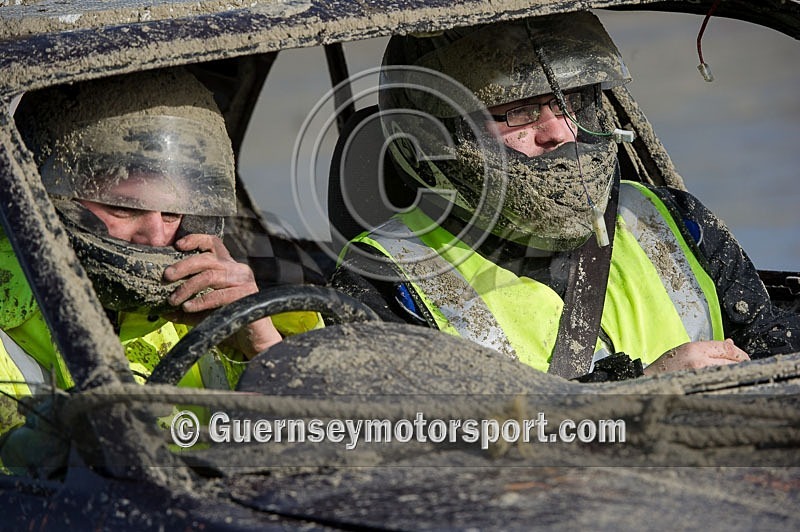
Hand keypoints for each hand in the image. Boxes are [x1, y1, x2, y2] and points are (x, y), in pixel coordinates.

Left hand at [163, 233, 281, 357]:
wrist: (253, 338)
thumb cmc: (227, 320)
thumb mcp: (202, 310)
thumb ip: (185, 306)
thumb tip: (161, 309)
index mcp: (228, 266)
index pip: (214, 243)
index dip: (196, 239)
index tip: (178, 245)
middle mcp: (238, 269)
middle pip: (207, 258)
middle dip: (183, 266)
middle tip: (166, 276)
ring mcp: (244, 281)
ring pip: (210, 276)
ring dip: (187, 287)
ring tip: (173, 300)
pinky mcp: (247, 295)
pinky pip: (218, 295)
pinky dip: (200, 302)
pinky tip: (187, 308)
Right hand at [644, 339, 749, 375]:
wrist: (649, 384)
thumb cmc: (663, 369)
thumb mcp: (684, 351)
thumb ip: (707, 348)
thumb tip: (730, 345)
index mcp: (694, 350)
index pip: (726, 348)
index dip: (739, 352)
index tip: (744, 357)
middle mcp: (699, 362)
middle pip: (732, 361)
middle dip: (740, 364)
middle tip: (743, 367)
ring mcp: (702, 377)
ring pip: (729, 374)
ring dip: (734, 374)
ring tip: (734, 375)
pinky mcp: (703, 389)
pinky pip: (722, 384)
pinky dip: (727, 384)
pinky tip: (726, 384)